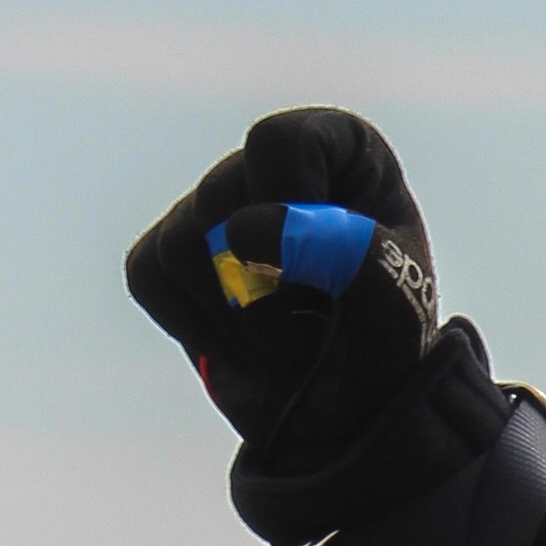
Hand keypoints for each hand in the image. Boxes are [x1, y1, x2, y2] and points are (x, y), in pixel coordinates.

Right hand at [123, 107, 442, 470]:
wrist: (346, 403)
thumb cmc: (383, 341)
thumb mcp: (397, 304)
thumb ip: (347, 254)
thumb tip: (244, 228)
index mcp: (341, 150)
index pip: (283, 142)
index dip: (291, 208)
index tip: (322, 271)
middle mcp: (268, 165)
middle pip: (221, 195)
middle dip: (266, 285)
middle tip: (314, 327)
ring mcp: (210, 204)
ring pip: (180, 244)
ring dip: (237, 321)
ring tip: (287, 347)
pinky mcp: (165, 250)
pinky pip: (148, 275)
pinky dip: (197, 329)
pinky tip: (244, 347)